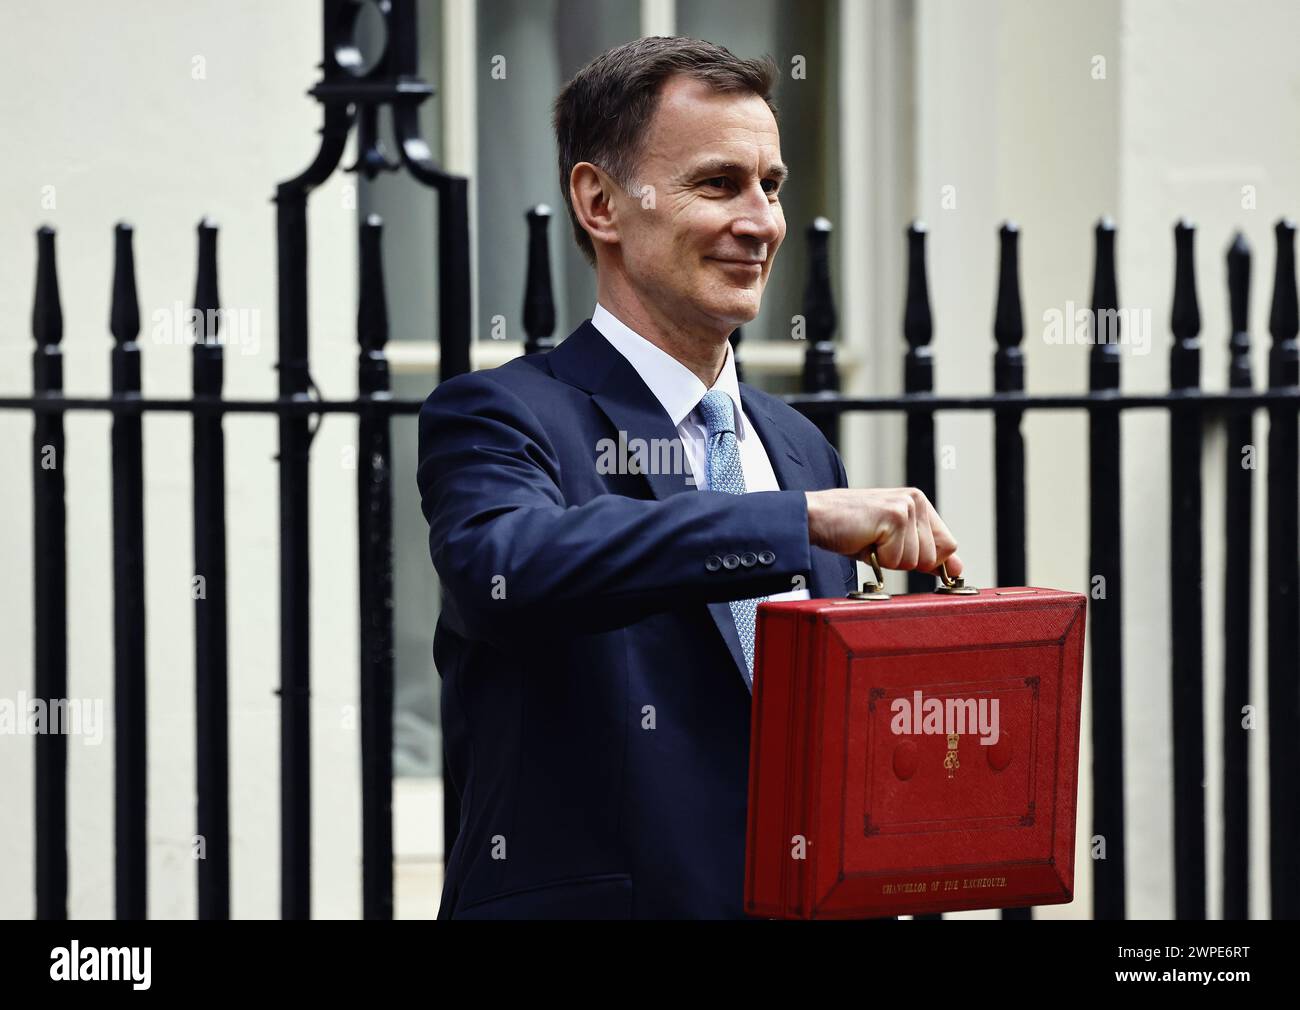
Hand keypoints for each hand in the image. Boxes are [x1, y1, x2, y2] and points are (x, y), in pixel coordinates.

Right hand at [804, 487, 961, 576]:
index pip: (948, 544)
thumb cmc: (849, 529)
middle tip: (878, 545)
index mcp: (918, 503)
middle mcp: (916, 501)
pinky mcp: (894, 516)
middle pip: (933, 557)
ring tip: (870, 541)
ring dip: (889, 560)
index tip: (908, 559)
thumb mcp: (891, 542)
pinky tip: (865, 540)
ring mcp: (906, 507)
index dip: (931, 561)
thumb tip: (956, 568)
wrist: (816, 517)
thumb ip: (925, 553)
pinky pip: (897, 559)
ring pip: (916, 561)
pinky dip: (879, 560)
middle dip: (904, 561)